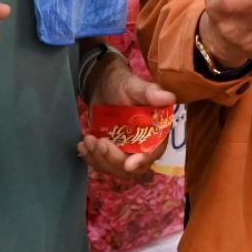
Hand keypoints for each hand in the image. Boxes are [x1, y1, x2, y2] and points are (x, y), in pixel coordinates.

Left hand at [77, 53, 177, 179]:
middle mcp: (143, 145)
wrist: (104, 87)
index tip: (129, 164)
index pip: (153, 151)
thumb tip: (169, 97)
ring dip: (99, 159)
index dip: (143, 160)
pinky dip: (91, 158)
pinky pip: (103, 165)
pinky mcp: (112, 153)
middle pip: (132, 165)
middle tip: (99, 142)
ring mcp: (126, 151)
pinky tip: (82, 146)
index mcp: (156, 131)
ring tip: (87, 139)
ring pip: (115, 168)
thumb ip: (150, 93)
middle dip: (114, 159)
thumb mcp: (134, 86)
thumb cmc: (122, 83)